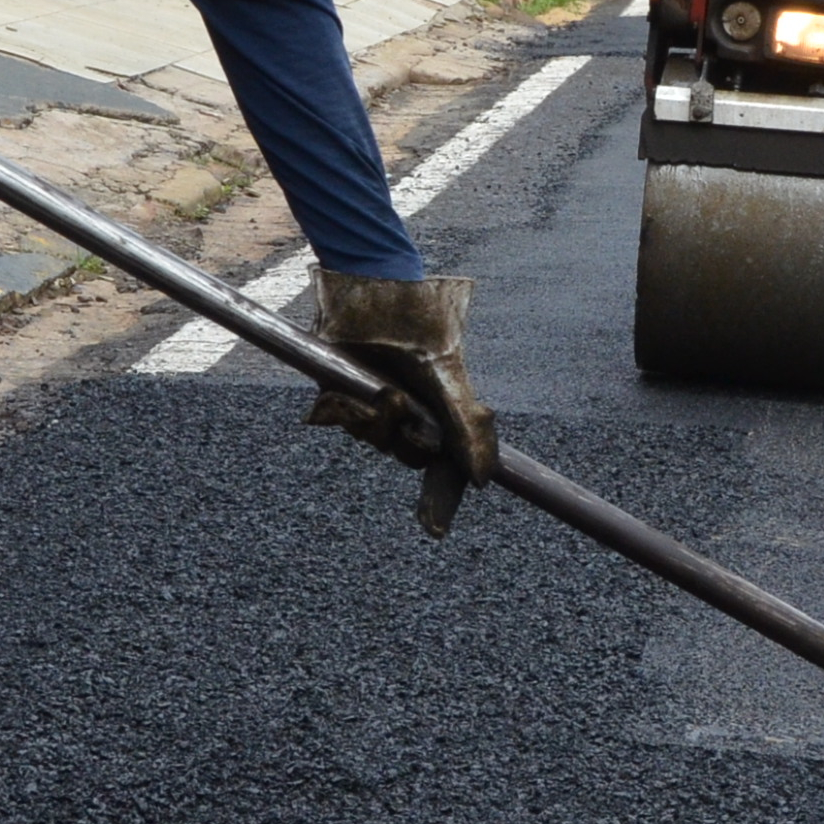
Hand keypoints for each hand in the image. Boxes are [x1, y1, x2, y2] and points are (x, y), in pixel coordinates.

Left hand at [302, 270, 497, 538]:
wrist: (376, 291)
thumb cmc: (420, 327)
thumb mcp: (448, 377)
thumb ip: (467, 428)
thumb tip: (483, 481)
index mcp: (441, 411)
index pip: (443, 469)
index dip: (439, 501)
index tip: (435, 531)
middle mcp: (409, 411)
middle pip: (406, 456)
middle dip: (400, 438)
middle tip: (398, 404)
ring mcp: (375, 403)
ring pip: (373, 441)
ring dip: (375, 422)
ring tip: (380, 389)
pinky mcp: (341, 393)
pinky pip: (344, 423)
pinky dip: (348, 411)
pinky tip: (351, 388)